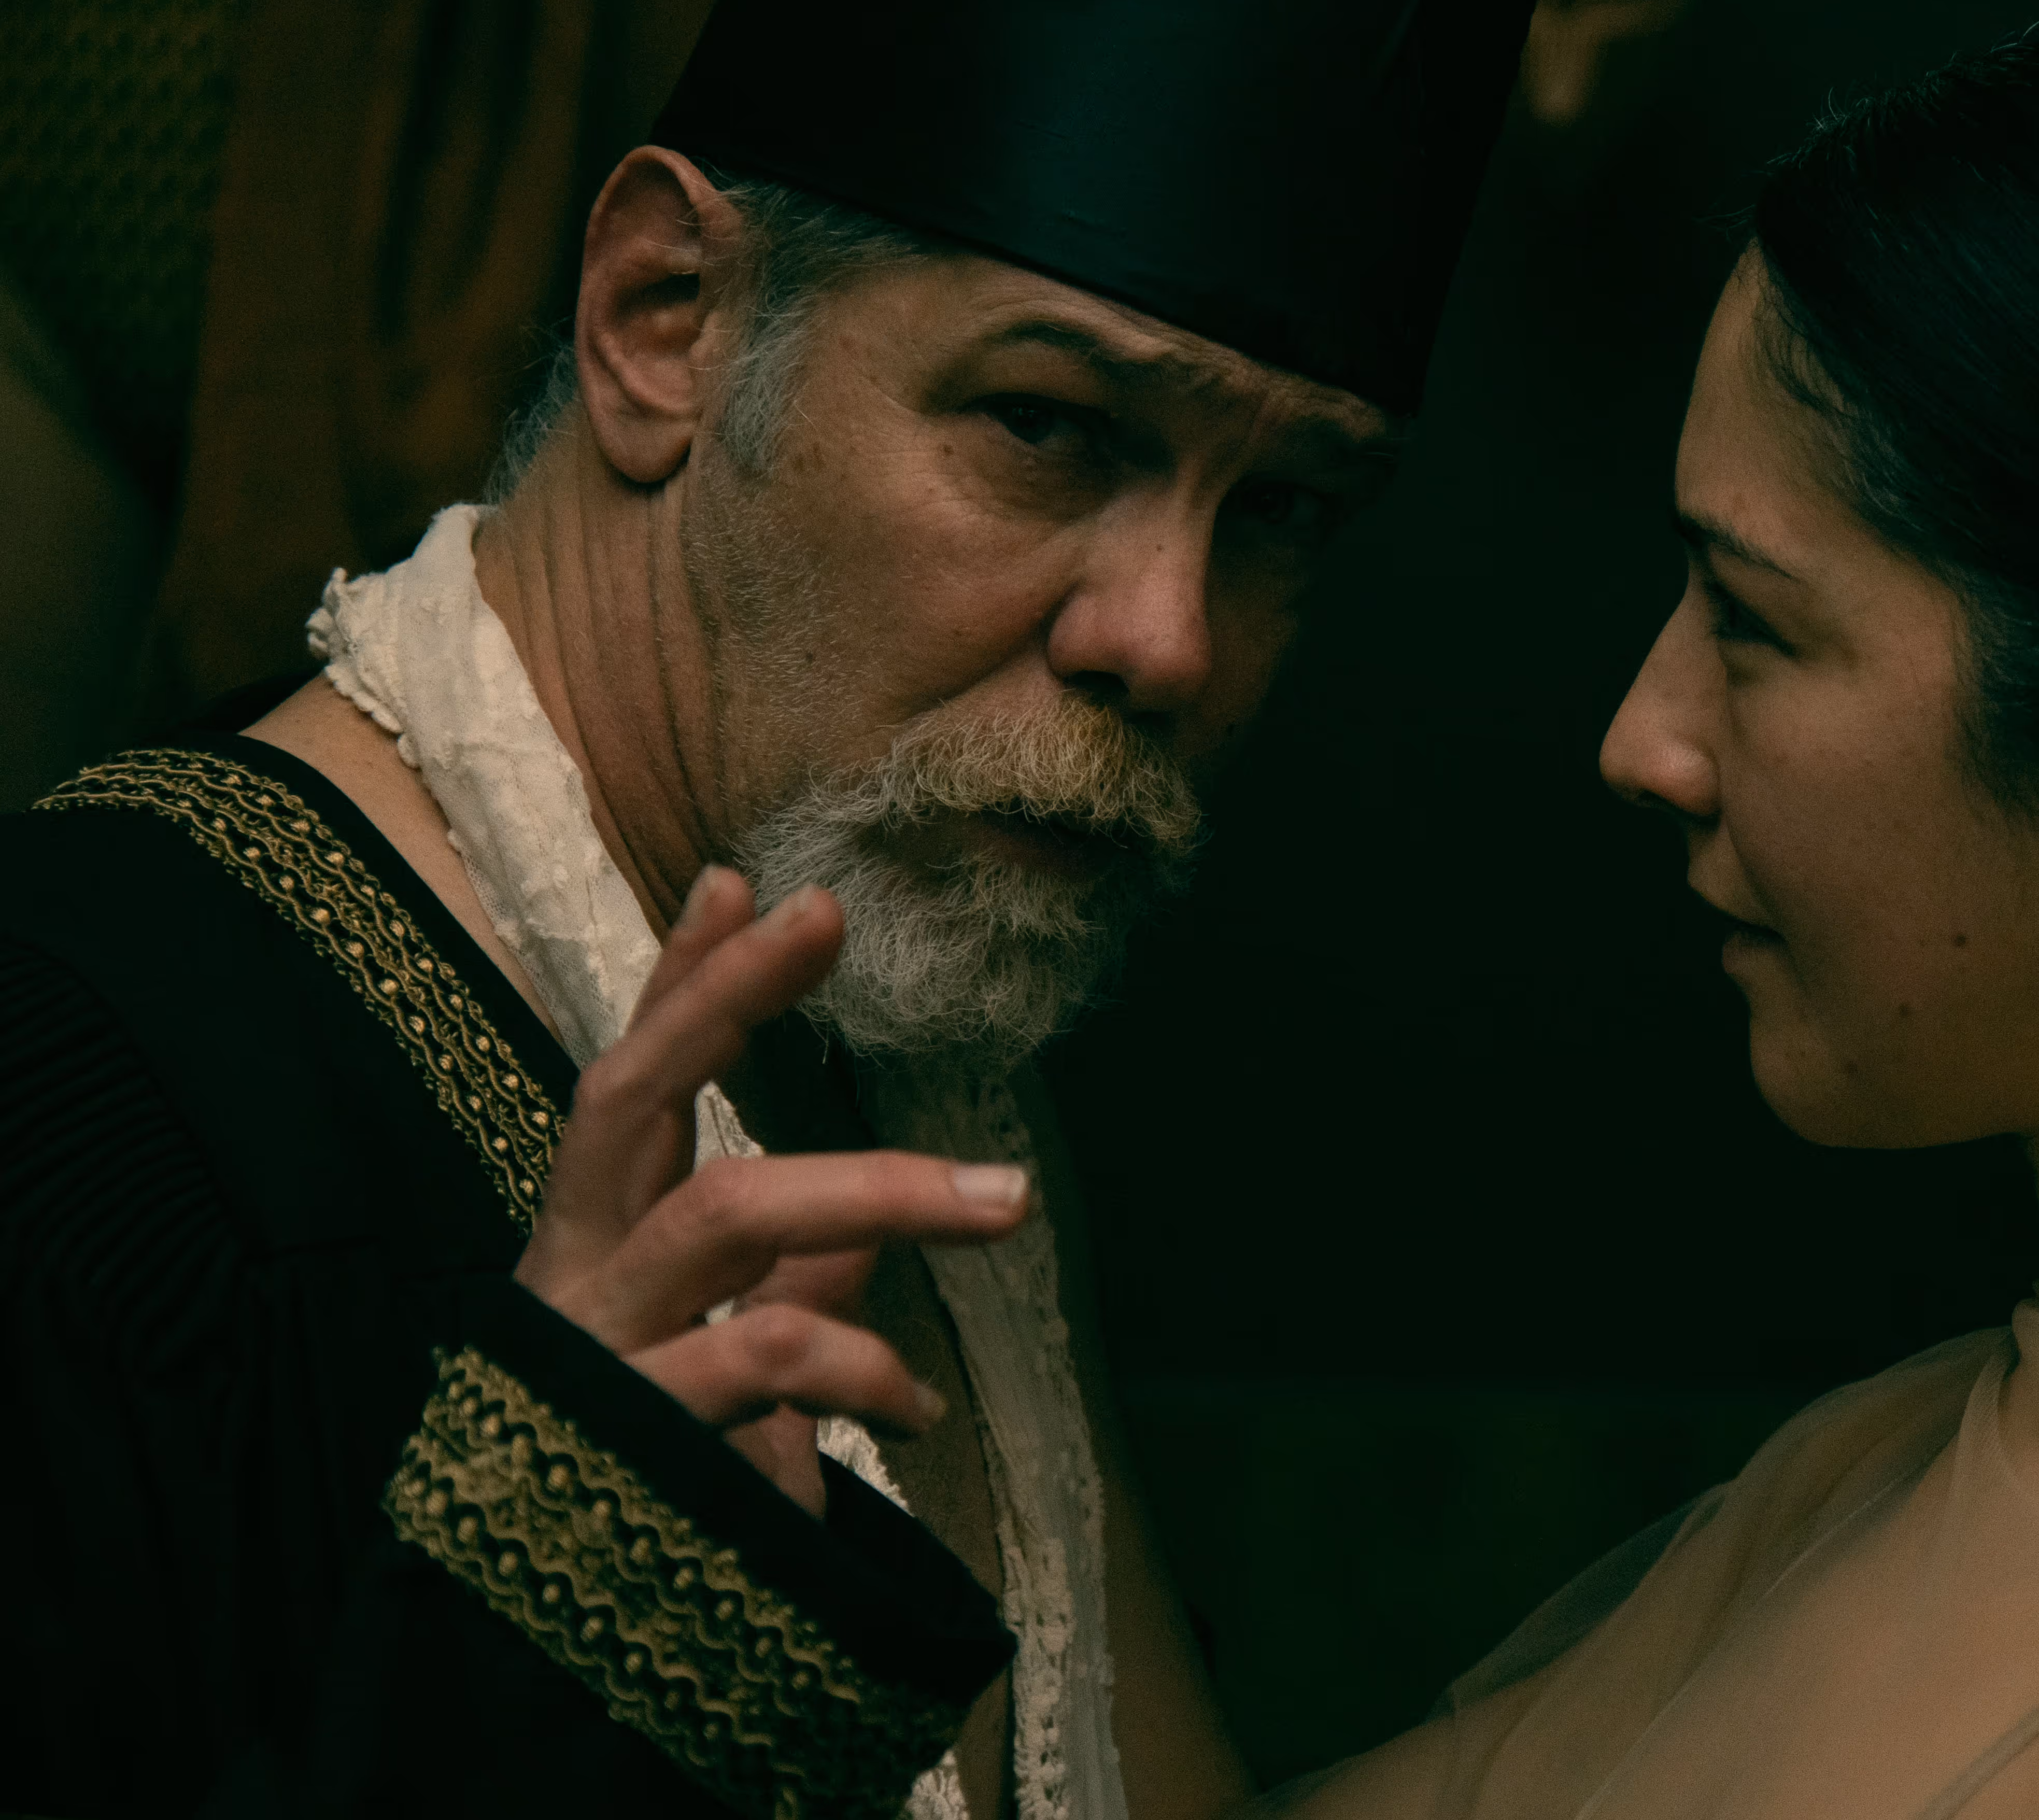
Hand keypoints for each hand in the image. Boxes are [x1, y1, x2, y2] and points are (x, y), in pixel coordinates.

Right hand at [513, 866, 1027, 1512]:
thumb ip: (790, 1279)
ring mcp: (596, 1346)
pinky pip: (769, 1356)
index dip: (679, 979)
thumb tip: (871, 1223)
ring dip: (876, 1190)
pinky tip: (918, 1410)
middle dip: (723, 997)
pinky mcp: (633, 1432)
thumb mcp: (725, 1353)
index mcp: (593, 1235)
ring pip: (729, 1213)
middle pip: (629, 1094)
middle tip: (825, 914)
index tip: (739, 878)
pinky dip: (868, 1372)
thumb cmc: (655, 1467)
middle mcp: (576, 1269)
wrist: (550, 1644)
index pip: (628, 1077)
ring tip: (1004, 1198)